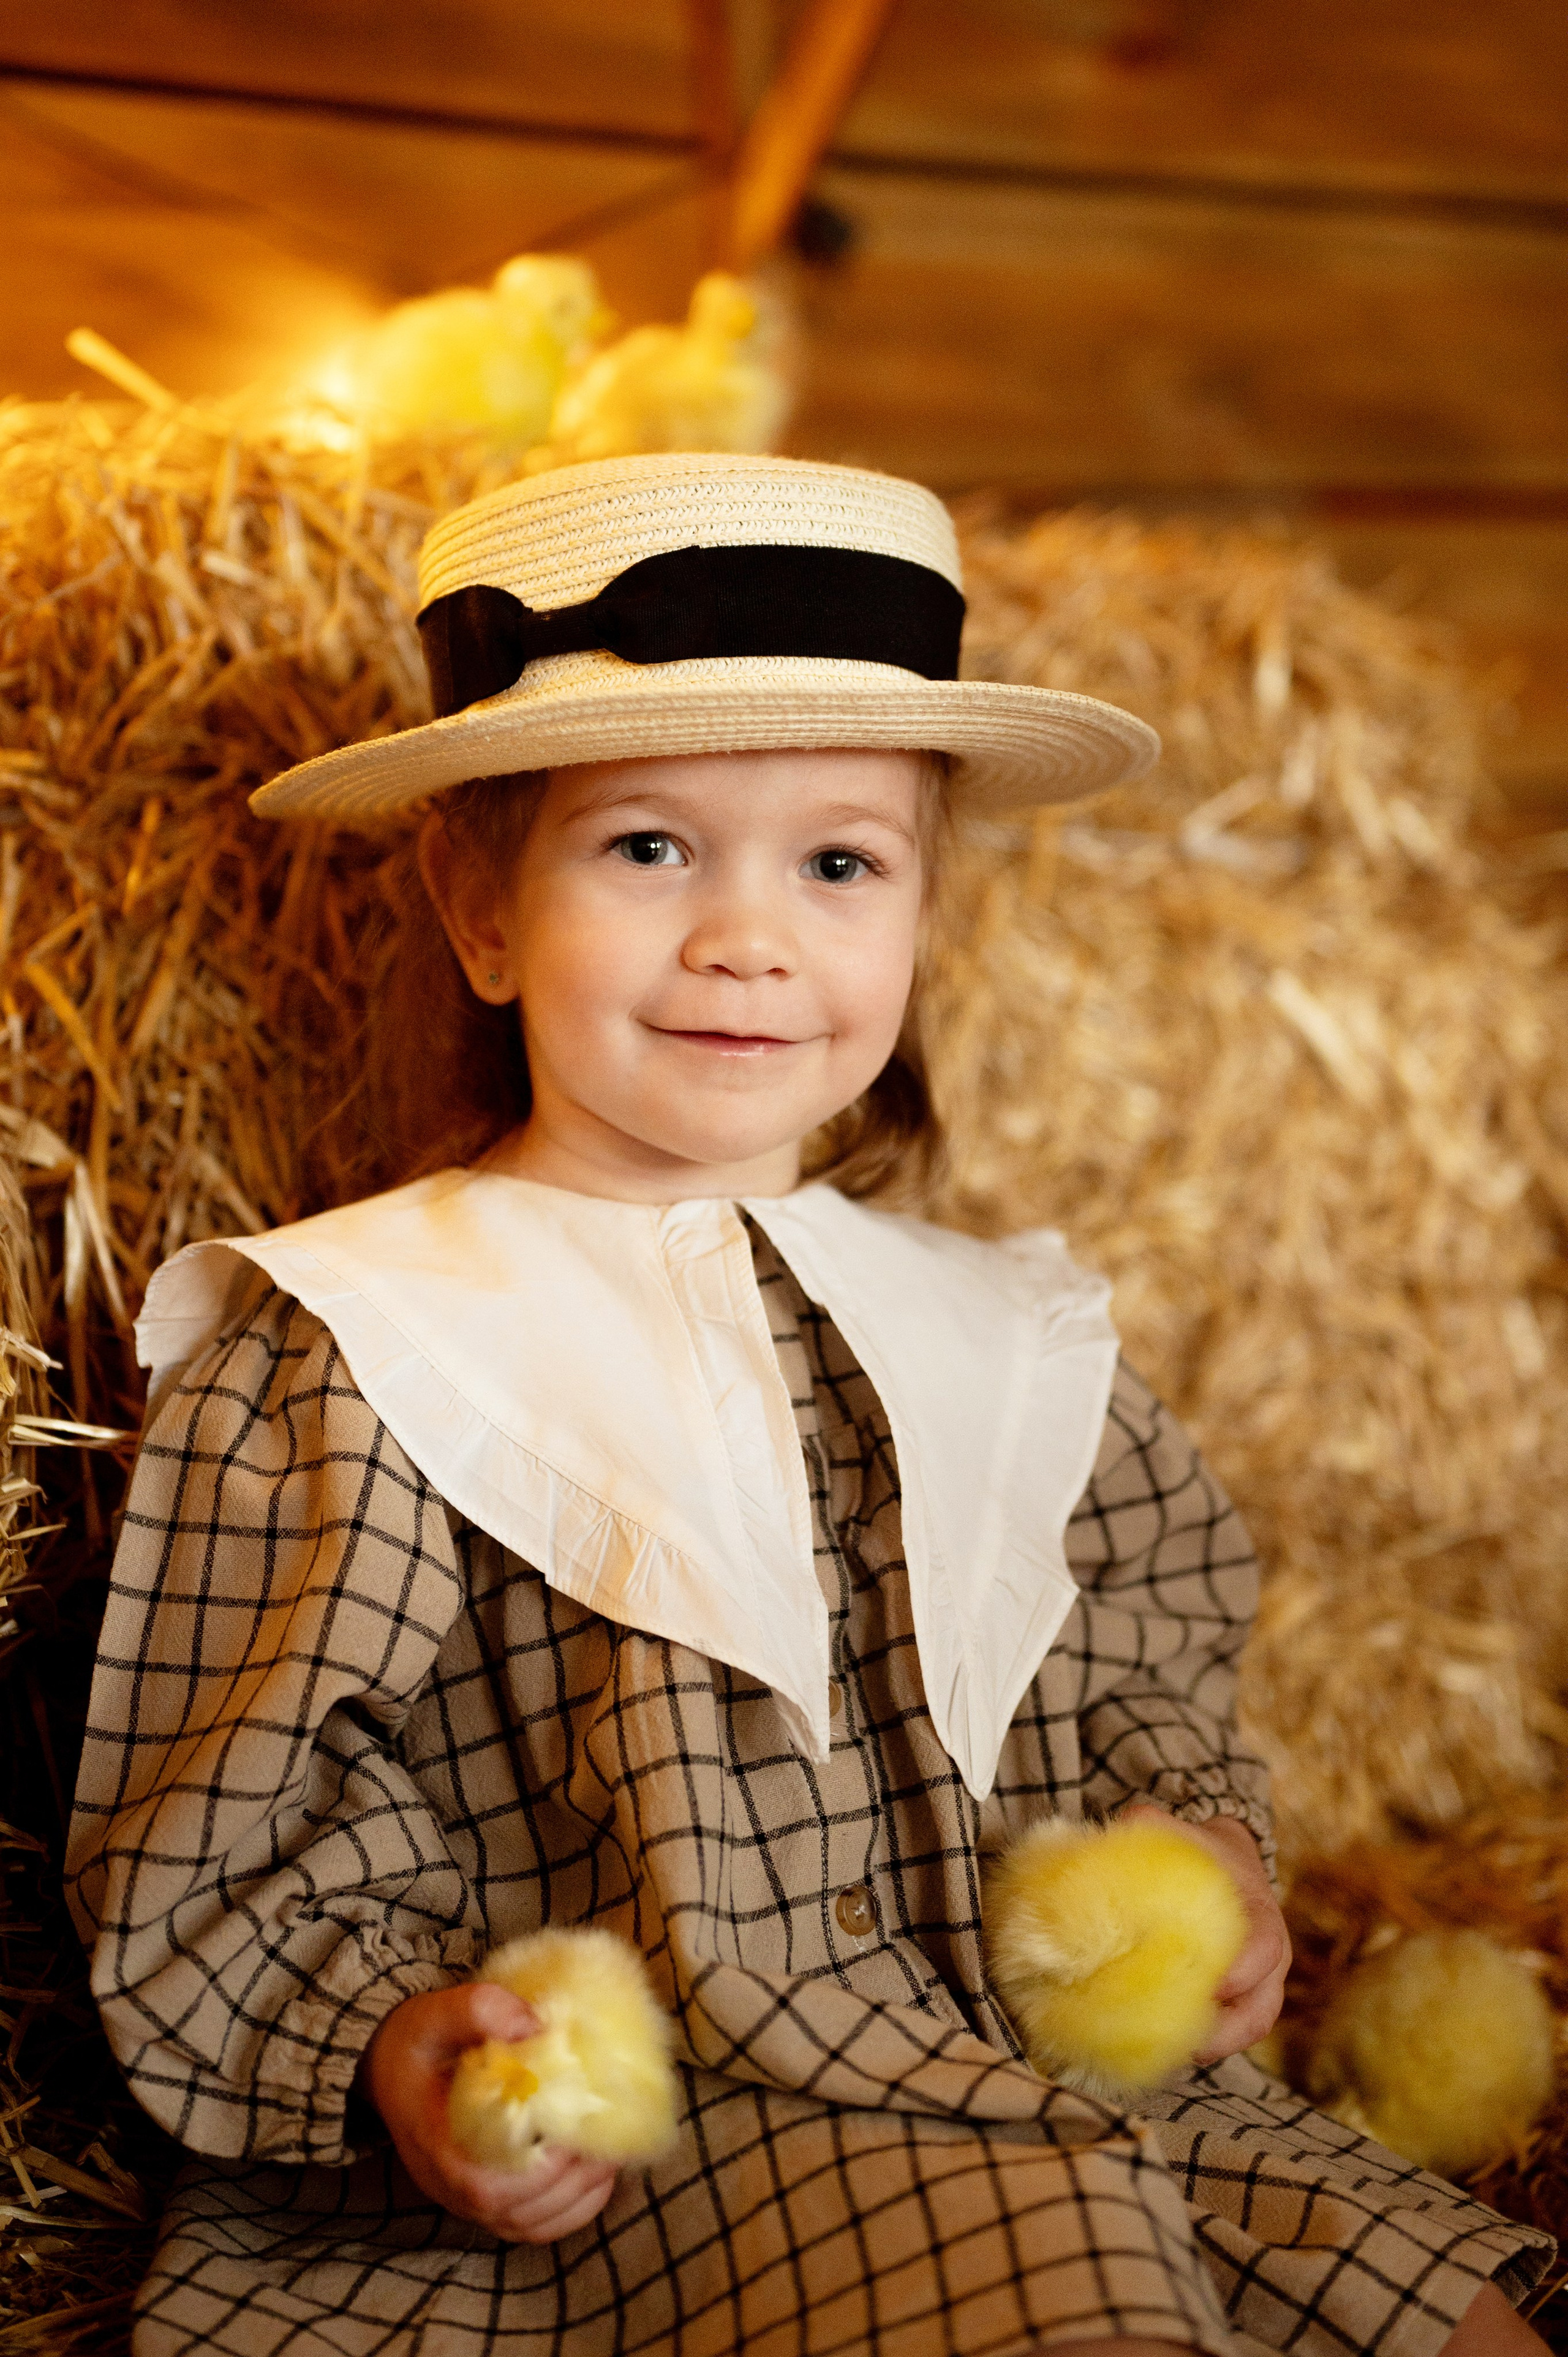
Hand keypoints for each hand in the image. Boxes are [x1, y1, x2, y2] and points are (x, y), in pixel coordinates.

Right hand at [359, 1983, 618, 2242]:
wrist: (388, 2069)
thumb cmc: (417, 2042)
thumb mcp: (437, 2012)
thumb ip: (480, 2008)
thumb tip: (537, 2026)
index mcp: (438, 2149)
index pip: (490, 2186)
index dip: (543, 2168)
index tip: (577, 2127)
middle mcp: (452, 2190)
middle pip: (522, 2210)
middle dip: (576, 2177)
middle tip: (610, 2132)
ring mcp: (469, 2204)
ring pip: (534, 2224)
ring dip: (582, 2194)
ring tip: (611, 2150)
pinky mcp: (486, 2203)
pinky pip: (534, 2226)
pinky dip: (573, 2209)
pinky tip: (597, 2175)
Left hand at [1119, 1804, 1290, 2064]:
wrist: (1224, 1863)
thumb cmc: (1200, 1852)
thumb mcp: (1181, 1832)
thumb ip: (1153, 1826)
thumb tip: (1122, 1826)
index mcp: (1262, 1916)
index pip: (1265, 1950)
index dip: (1243, 1972)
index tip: (1213, 1987)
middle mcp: (1270, 1960)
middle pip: (1261, 2008)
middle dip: (1224, 2031)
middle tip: (1183, 2041)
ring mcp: (1260, 1986)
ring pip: (1248, 2030)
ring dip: (1212, 2047)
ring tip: (1170, 2055)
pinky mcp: (1240, 2005)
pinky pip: (1231, 2035)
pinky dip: (1205, 2045)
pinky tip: (1168, 2051)